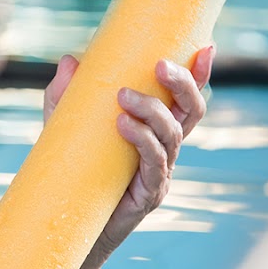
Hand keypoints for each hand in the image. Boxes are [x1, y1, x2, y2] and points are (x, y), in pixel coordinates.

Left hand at [43, 47, 213, 262]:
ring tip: (122, 96)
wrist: (63, 220)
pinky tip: (123, 125)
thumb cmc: (69, 168)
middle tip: (158, 66)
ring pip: (173, 136)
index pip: (182, 99)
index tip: (205, 48)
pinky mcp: (148, 193)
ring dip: (153, 111)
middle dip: (182, 86)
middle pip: (190, 113)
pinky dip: (142, 141)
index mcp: (153, 128)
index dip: (198, 76)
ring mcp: (159, 172)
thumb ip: (65, 94)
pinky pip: (155, 164)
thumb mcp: (62, 125)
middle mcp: (164, 148)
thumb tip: (70, 60)